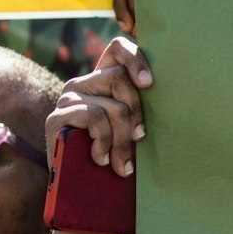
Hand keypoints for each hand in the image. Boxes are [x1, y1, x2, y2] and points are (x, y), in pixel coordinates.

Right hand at [48, 37, 152, 177]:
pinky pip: (93, 117)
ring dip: (122, 139)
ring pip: (111, 105)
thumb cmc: (117, 154)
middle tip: (140, 139)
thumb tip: (177, 95)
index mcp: (103, 78)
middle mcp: (83, 82)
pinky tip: (102, 159)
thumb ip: (142, 107)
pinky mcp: (55, 117)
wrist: (81, 185)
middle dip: (136, 113)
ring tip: (123, 164)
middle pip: (118, 78)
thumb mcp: (133, 128)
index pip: (118, 48)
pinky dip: (103, 142)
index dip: (135, 58)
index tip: (149, 83)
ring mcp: (67, 98)